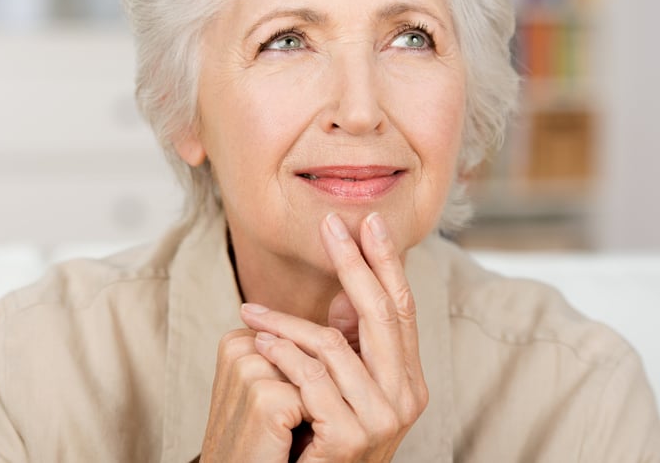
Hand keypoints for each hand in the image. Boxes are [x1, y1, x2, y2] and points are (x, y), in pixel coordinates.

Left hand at [199, 213, 427, 462]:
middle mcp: (406, 397)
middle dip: (355, 264)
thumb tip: (346, 289)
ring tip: (252, 314)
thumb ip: (348, 340)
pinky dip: (281, 356)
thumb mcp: (340, 382)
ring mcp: (383, 419)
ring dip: (286, 323)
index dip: (386, 263)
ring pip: (334, 345)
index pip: (402, 308)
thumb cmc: (318, 432)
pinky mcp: (351, 437)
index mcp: (407, 378)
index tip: (369, 221)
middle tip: (330, 226)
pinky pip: (311, 379)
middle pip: (382, 314)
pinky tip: (259, 345)